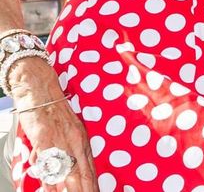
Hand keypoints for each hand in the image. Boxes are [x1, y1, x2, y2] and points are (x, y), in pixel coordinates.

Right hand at [10, 59, 96, 190]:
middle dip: (85, 190)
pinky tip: (51, 191)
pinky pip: (47, 166)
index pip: (91, 169)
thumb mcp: (71, 127)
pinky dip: (49, 182)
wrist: (41, 90)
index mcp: (82, 139)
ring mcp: (59, 144)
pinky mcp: (44, 142)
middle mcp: (74, 143)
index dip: (94, 185)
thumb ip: (71, 145)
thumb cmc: (55, 108)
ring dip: (69, 190)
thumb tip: (70, 163)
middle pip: (81, 175)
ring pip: (66, 174)